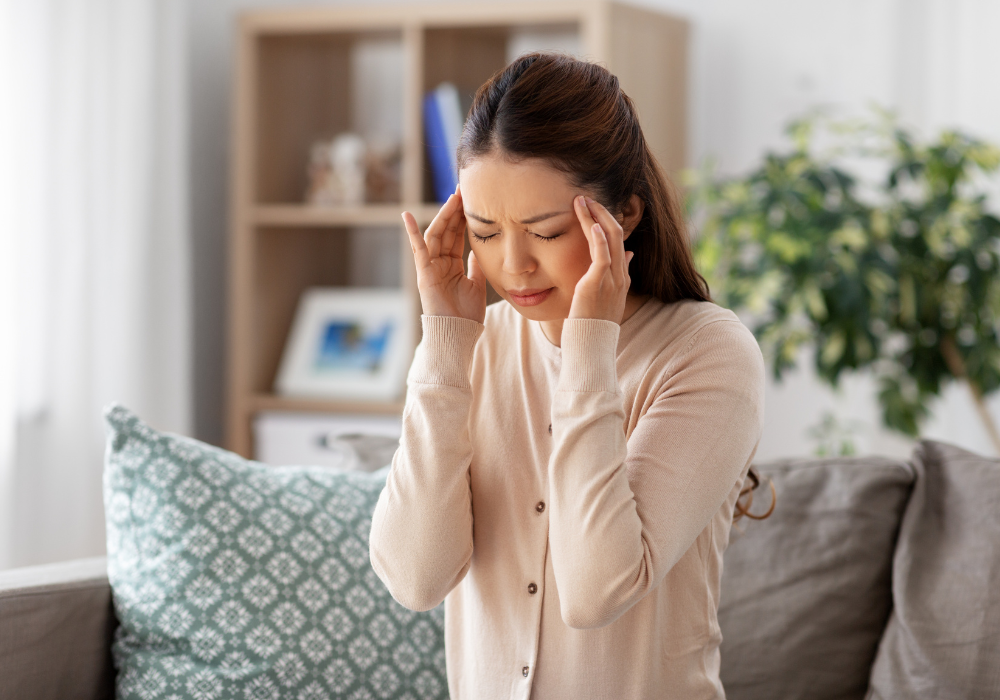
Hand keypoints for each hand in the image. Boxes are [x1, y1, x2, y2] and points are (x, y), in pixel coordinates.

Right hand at [402, 184, 486, 323]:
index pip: (457, 235)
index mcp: (452, 265)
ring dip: (444, 215)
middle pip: (447, 231)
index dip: (463, 218)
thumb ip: (476, 265)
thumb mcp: (477, 284)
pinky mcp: (424, 273)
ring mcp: (430, 267)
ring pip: (436, 235)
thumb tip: (479, 249)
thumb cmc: (467, 314)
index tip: (472, 200)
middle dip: (455, 210)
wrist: (459, 333)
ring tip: (453, 197)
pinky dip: (411, 232)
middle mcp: (439, 263)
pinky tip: (405, 214)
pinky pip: (418, 249)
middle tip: (464, 190)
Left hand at [568, 195, 634, 321]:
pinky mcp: (596, 284)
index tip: (593, 207)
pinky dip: (598, 238)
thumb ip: (619, 275)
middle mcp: (620, 276)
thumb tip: (628, 254)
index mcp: (622, 278)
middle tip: (585, 197)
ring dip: (595, 217)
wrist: (590, 346)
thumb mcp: (609, 298)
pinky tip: (592, 224)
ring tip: (580, 201)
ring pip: (609, 239)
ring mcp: (610, 279)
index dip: (606, 221)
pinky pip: (602, 256)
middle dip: (601, 212)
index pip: (618, 241)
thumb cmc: (593, 325)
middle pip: (616, 234)